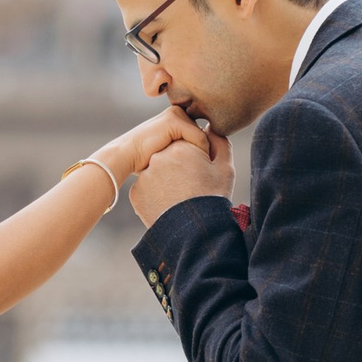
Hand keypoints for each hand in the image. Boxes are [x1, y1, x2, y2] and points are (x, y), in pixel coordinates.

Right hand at [98, 103, 214, 186]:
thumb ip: (186, 148)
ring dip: (202, 154)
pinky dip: (200, 154)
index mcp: (177, 117)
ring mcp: (176, 114)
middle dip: (204, 152)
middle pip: (205, 134)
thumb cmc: (145, 160)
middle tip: (198, 169)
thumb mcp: (170, 151)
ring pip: (204, 137)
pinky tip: (190, 167)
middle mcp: (178, 112)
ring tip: (194, 170)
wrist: (124, 157)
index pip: (202, 133)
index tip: (203, 167)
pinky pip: (200, 139)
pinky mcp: (174, 121)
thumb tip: (209, 159)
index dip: (204, 150)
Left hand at [128, 110, 233, 224]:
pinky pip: (148, 189)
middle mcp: (158, 157)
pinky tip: (169, 205)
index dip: (197, 158)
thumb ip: (219, 142)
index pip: (188, 145)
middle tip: (191, 186)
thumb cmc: (213, 198)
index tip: (202, 173)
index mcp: (181, 146)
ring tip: (180, 197)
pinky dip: (156, 194)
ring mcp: (145, 175)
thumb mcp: (225, 168)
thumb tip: (209, 129)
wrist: (194, 233)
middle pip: (170, 157)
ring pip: (157, 172)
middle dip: (180, 166)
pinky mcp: (137, 193)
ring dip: (167, 180)